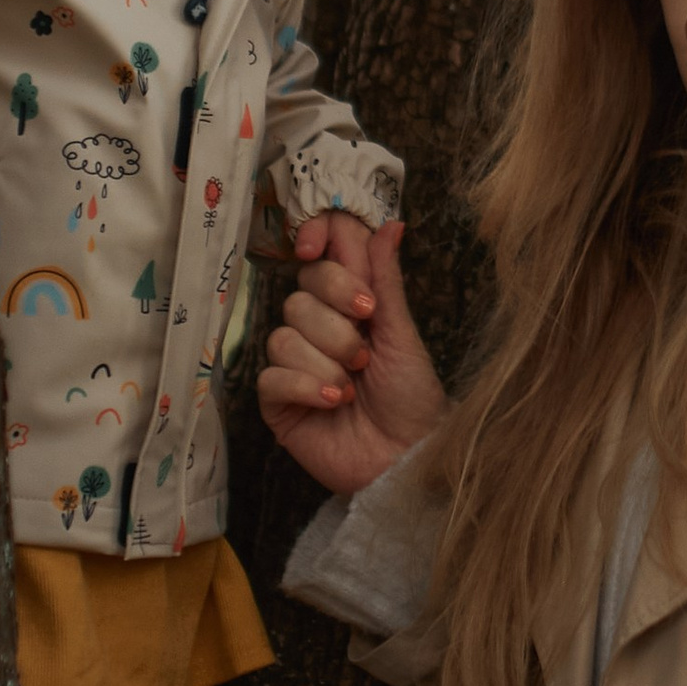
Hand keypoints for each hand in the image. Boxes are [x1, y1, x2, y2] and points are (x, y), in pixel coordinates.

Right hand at [259, 216, 447, 497]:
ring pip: (285, 333)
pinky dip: (308, 386)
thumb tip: (391, 225)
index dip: (315, 238)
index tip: (315, 247)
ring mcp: (295, 363)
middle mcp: (319, 327)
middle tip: (367, 349)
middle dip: (337, 321)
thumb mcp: (403, 336)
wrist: (407, 460)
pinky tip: (335, 402)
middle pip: (301, 292)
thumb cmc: (413, 399)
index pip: (324, 250)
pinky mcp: (279, 401)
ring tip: (355, 385)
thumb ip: (385, 281)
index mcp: (352, 302)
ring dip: (327, 361)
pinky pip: (273, 375)